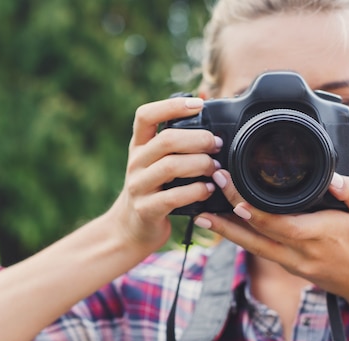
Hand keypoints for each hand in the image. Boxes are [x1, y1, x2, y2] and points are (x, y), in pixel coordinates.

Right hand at [106, 97, 221, 251]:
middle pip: (165, 140)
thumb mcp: (157, 163)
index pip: (145, 115)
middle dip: (198, 139)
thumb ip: (176, 145)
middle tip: (216, 144)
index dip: (171, 105)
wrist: (131, 228)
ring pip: (170, 166)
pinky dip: (197, 191)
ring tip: (215, 168)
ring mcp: (139, 187)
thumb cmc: (154, 190)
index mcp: (139, 146)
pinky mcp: (146, 209)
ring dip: (200, 164)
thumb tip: (210, 123)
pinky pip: (174, 197)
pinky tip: (209, 190)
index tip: (198, 105)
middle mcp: (136, 163)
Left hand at [194, 169, 348, 306]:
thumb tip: (332, 179)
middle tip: (210, 188)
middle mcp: (299, 252)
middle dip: (229, 212)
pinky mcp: (286, 266)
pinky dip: (240, 237)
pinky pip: (258, 250)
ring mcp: (290, 263)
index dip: (251, 209)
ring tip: (201, 214)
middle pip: (256, 234)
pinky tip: (223, 224)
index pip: (277, 222)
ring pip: (251, 247)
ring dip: (225, 230)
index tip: (231, 186)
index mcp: (318, 234)